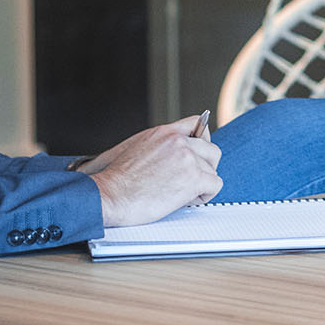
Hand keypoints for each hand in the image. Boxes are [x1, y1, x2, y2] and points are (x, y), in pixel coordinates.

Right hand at [90, 116, 222, 227]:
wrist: (109, 195)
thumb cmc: (116, 180)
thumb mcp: (134, 148)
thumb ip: (158, 146)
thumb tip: (170, 153)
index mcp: (164, 133)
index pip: (197, 125)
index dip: (202, 141)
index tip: (198, 154)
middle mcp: (178, 141)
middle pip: (211, 150)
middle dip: (204, 167)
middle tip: (189, 181)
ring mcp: (187, 158)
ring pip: (212, 170)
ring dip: (201, 184)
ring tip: (182, 193)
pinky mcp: (193, 178)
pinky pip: (214, 185)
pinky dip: (204, 196)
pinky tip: (187, 200)